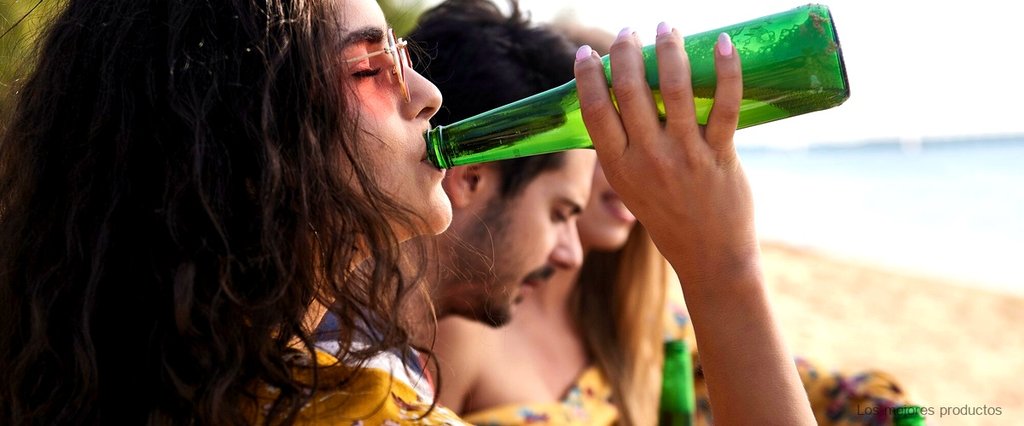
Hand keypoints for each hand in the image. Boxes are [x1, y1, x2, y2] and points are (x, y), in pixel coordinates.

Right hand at [574, 26, 756, 285]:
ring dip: (669, 49)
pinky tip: (723, 42)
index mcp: (619, 168)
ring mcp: (685, 157)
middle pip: (629, 90)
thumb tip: (622, 97)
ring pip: (674, 88)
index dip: (587, 76)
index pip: (594, 111)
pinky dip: (726, 70)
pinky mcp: (720, 156)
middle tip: (629, 33)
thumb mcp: (632, 187)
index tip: (586, 53)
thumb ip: (624, 148)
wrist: (709, 257)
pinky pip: (724, 104)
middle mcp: (648, 160)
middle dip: (626, 52)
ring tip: (667, 27)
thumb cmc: (669, 217)